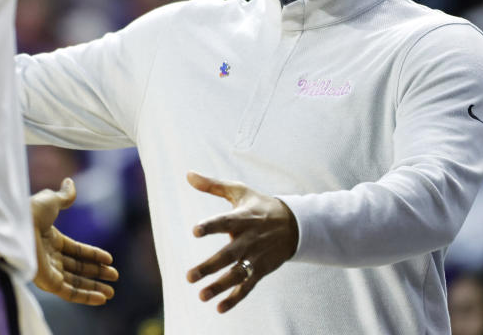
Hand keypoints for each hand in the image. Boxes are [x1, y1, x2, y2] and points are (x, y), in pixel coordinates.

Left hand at [31, 178, 117, 304]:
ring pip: (74, 283)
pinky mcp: (47, 282)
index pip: (76, 250)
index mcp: (51, 239)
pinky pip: (68, 293)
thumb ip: (64, 196)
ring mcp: (48, 270)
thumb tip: (70, 182)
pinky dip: (85, 297)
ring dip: (94, 288)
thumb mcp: (51, 201)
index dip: (93, 255)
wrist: (16, 226)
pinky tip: (101, 298)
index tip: (109, 259)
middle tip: (114, 276)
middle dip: (96, 273)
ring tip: (111, 292)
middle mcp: (49, 257)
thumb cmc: (31, 212)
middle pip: (77, 268)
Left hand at [185, 171, 297, 313]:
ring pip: (236, 274)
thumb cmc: (259, 206)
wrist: (294, 224)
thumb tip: (188, 174)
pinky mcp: (260, 269)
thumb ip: (212, 185)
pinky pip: (247, 286)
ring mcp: (255, 256)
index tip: (194, 231)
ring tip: (201, 295)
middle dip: (209, 267)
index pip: (224, 222)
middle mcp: (248, 239)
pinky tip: (219, 308)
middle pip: (228, 255)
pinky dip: (235, 298)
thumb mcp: (239, 191)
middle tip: (189, 276)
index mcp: (242, 218)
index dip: (210, 226)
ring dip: (219, 286)